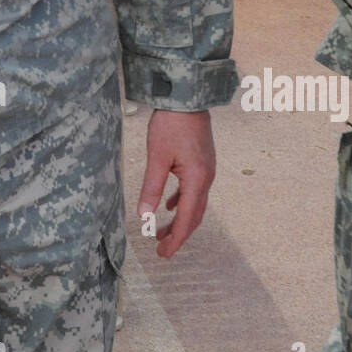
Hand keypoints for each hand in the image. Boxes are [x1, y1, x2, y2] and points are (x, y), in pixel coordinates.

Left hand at [137, 109, 215, 257]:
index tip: (164, 254)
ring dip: (179, 219)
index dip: (175, 239)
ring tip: (161, 231)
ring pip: (193, 203)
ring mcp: (206, 170)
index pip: (186, 219)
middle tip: (161, 249)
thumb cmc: (172, 124)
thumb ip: (152, 188)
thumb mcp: (157, 157)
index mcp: (197, 179)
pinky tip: (169, 205)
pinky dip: (181, 202)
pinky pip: (193, 190)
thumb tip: (145, 216)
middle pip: (193, 215)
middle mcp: (206, 178)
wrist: (188, 97)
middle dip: (178, 234)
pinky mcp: (201, 162)